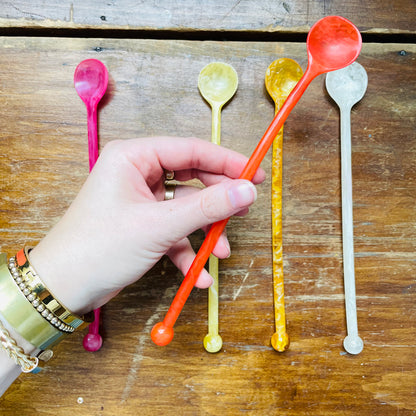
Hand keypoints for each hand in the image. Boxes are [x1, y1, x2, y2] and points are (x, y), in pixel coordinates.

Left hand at [29, 137, 264, 313]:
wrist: (64, 287)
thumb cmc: (101, 246)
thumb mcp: (160, 225)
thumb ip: (207, 206)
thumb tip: (247, 191)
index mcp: (134, 156)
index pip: (191, 150)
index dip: (226, 162)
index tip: (255, 175)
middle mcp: (137, 173)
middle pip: (191, 178)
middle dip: (217, 201)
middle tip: (243, 212)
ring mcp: (140, 200)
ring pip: (185, 208)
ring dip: (204, 231)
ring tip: (222, 251)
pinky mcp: (142, 224)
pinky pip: (173, 230)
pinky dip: (187, 250)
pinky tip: (198, 275)